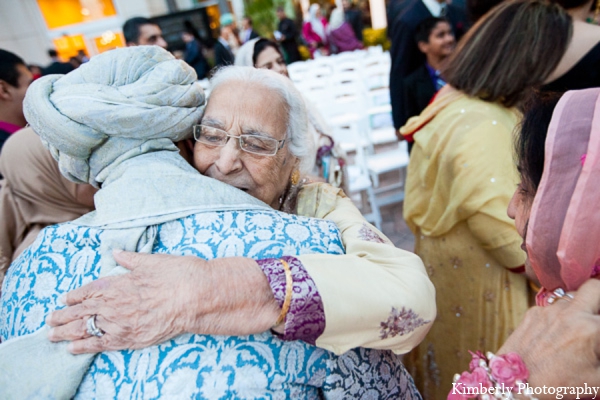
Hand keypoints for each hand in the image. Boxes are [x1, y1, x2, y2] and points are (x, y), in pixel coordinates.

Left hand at [47, 250, 279, 353]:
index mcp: (119, 281)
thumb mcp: (153, 261)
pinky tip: (72, 349)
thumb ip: (131, 259)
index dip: (76, 295)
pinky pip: (101, 345)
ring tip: (52, 335)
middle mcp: (114, 302)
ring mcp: (121, 322)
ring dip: (66, 332)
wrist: (197, 296)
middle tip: (49, 320)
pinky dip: (84, 347)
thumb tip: (117, 252)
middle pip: (82, 310)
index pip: (90, 289)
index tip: (66, 298)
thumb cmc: (179, 274)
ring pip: (86, 329)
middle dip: (64, 316)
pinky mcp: (131, 339)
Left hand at [498, 279, 599, 395]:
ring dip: (580, 307)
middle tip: (598, 314)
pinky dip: (560, 316)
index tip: (597, 338)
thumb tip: (599, 344)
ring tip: (579, 328)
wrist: (516, 384)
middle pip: (595, 287)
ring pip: (572, 296)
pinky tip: (558, 334)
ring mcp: (548, 311)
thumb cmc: (559, 385)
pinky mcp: (532, 313)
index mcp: (590, 330)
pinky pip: (552, 307)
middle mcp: (570, 314)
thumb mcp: (596, 379)